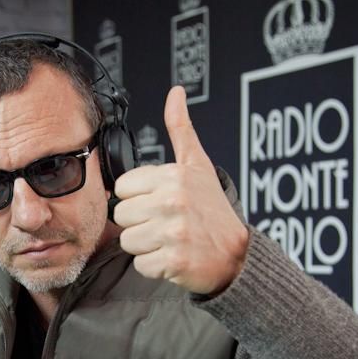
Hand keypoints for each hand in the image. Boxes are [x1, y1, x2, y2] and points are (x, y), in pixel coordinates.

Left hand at [114, 86, 248, 295]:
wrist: (236, 255)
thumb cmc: (212, 210)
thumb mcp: (198, 165)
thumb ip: (181, 129)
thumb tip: (176, 92)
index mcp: (173, 177)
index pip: (123, 188)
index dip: (138, 197)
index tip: (159, 202)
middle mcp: (172, 202)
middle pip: (122, 215)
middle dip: (140, 222)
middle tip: (165, 223)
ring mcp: (173, 232)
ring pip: (128, 240)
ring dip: (145, 245)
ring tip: (168, 239)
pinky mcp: (173, 260)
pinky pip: (141, 264)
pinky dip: (154, 266)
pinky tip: (172, 256)